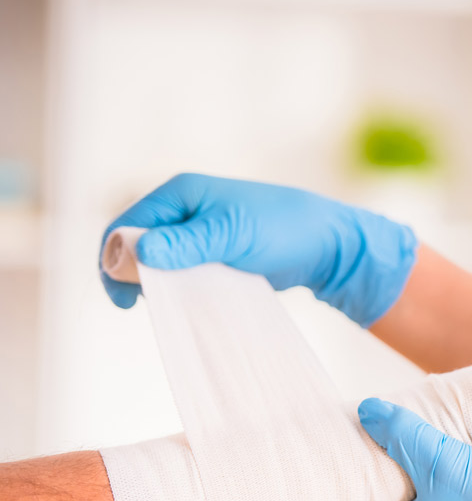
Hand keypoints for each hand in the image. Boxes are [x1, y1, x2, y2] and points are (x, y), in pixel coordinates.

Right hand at [100, 173, 417, 325]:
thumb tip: (140, 252)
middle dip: (132, 273)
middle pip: (137, 243)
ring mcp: (199, 232)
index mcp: (181, 194)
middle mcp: (185, 210)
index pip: (127, 224)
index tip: (122, 297)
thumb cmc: (284, 229)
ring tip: (163, 306)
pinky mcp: (215, 254)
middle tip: (140, 306)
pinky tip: (184, 303)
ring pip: (160, 261)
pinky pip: (184, 271)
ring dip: (156, 282)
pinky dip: (179, 286)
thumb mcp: (233, 235)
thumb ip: (187, 244)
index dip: (114, 258)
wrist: (328, 244)